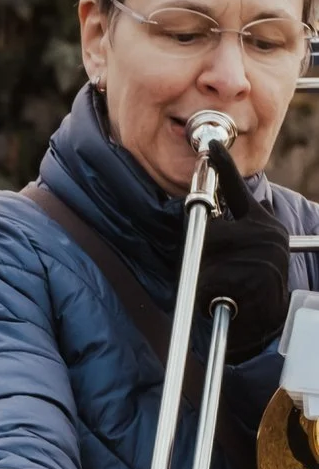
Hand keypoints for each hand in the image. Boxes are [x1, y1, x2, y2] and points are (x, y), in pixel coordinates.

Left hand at [199, 141, 293, 358]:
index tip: (211, 147)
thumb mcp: (252, 249)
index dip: (224, 167)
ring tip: (221, 288)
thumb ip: (240, 226)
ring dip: (203, 277)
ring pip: (206, 258)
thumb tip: (227, 204)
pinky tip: (223, 301)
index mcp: (262, 223)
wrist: (269, 321)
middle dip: (200, 252)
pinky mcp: (254, 279)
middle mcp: (266, 233)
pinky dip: (207, 295)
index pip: (239, 190)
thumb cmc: (250, 284)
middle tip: (212, 271)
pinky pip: (210, 282)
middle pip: (210, 230)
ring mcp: (262, 255)